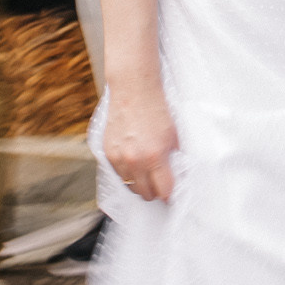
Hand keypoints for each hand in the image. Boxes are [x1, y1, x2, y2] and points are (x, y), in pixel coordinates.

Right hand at [103, 81, 178, 202]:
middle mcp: (134, 160)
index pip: (163, 191)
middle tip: (159, 184)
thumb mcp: (174, 135)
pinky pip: (117, 173)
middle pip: (145, 194)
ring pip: (129, 186)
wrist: (134, 90)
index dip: (169, 195)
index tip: (171, 193)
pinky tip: (133, 162)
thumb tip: (178, 176)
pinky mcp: (107, 152)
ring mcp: (118, 157)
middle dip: (154, 192)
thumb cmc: (157, 110)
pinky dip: (125, 172)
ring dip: (138, 183)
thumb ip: (174, 158)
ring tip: (146, 173)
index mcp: (155, 157)